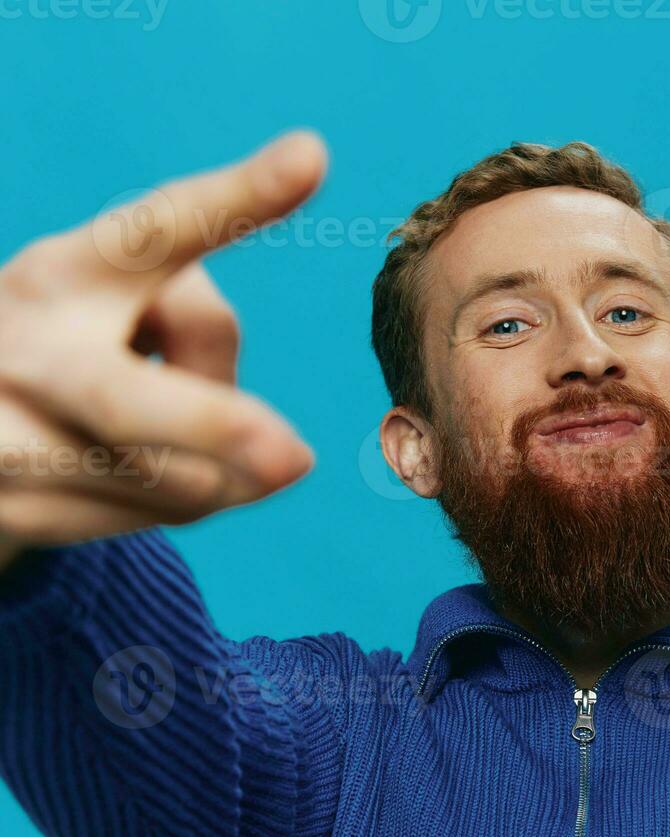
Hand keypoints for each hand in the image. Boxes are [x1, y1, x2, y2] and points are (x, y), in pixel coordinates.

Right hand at [0, 132, 326, 569]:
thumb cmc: (82, 337)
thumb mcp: (131, 302)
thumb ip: (207, 332)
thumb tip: (282, 461)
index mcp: (67, 272)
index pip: (153, 233)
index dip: (236, 199)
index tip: (311, 157)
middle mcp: (24, 347)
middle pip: (126, 400)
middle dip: (213, 428)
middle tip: (295, 455)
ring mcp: (2, 436)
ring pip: (170, 480)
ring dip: (216, 468)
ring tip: (171, 429)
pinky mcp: (11, 512)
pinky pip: (154, 519)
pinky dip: (180, 500)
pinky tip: (138, 469)